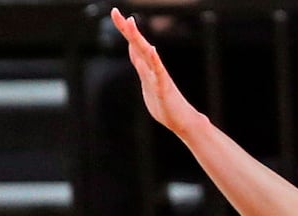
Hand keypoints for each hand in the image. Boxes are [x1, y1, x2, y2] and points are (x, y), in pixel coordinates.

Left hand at [111, 8, 204, 136]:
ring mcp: (159, 76)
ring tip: (130, 23)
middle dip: (127, 29)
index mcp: (147, 68)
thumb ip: (141, 66)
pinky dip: (155, 60)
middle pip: (138, 44)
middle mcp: (153, 68)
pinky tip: (152, 49)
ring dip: (138, 39)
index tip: (117, 13)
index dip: (126, 31)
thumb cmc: (165, 104)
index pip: (134, 45)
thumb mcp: (147, 82)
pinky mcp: (164, 87)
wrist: (182, 121)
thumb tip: (134, 51)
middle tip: (115, 12)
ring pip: (147, 53)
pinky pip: (159, 72)